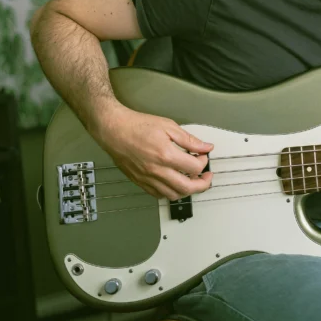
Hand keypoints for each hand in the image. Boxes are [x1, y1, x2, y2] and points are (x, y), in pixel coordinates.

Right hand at [95, 106, 213, 200]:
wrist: (114, 130)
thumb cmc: (139, 125)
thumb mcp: (168, 126)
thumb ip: (189, 140)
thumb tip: (206, 147)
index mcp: (166, 155)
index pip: (194, 168)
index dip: (203, 162)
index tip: (202, 155)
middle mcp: (157, 171)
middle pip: (187, 188)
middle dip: (202, 184)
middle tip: (206, 177)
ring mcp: (147, 179)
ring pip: (173, 195)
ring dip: (187, 191)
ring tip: (191, 180)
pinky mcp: (139, 182)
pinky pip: (158, 195)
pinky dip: (170, 193)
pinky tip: (174, 183)